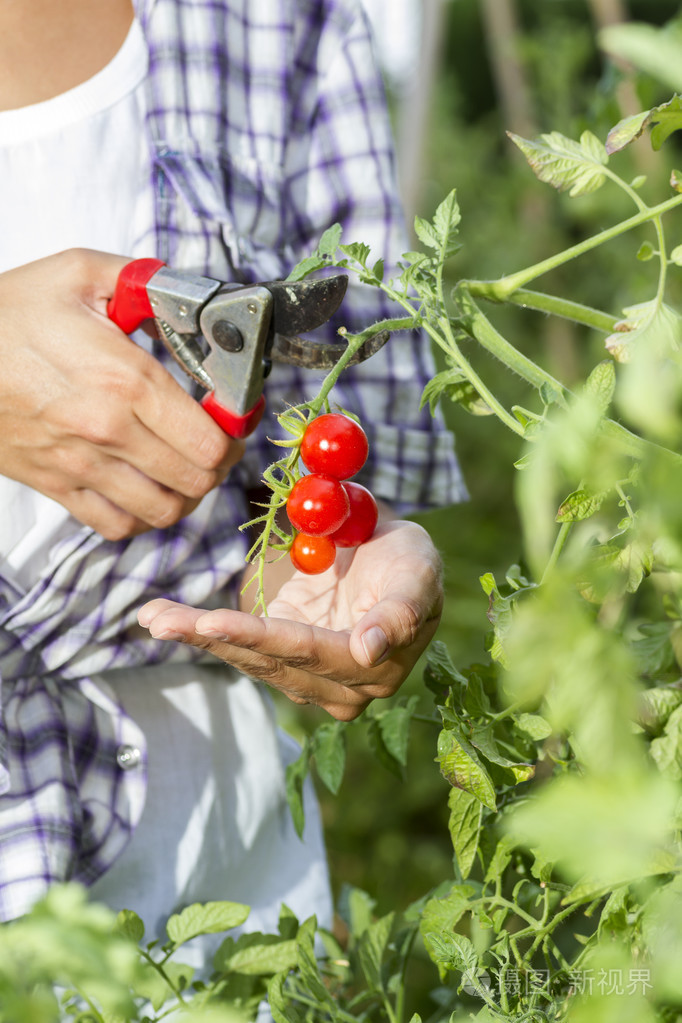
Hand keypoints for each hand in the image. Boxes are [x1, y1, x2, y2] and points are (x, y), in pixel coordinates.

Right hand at [0, 249, 241, 538]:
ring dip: (186, 493)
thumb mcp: (81, 273)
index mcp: (125, 379)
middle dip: (218, 462)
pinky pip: (116, 525)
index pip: (210, 438)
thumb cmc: (8, 312)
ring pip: (163, 511)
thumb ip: (149, 283)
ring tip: (185, 467)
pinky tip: (145, 488)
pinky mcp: (55, 485)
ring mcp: (80, 464)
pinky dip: (141, 517)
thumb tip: (197, 300)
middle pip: (197, 479)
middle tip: (215, 440)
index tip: (234, 417)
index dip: (236, 431)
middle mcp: (108, 430)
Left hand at [137, 520, 442, 719]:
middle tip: (164, 622)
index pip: (310, 653)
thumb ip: (400, 613)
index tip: (216, 624)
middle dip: (214, 639)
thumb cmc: (411, 563)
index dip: (262, 639)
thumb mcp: (419, 574)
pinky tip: (158, 617)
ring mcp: (304, 675)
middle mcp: (336, 686)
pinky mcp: (280, 658)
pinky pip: (237, 645)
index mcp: (374, 670)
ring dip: (196, 636)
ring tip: (154, 617)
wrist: (395, 564)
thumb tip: (369, 651)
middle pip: (267, 661)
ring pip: (245, 658)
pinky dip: (198, 630)